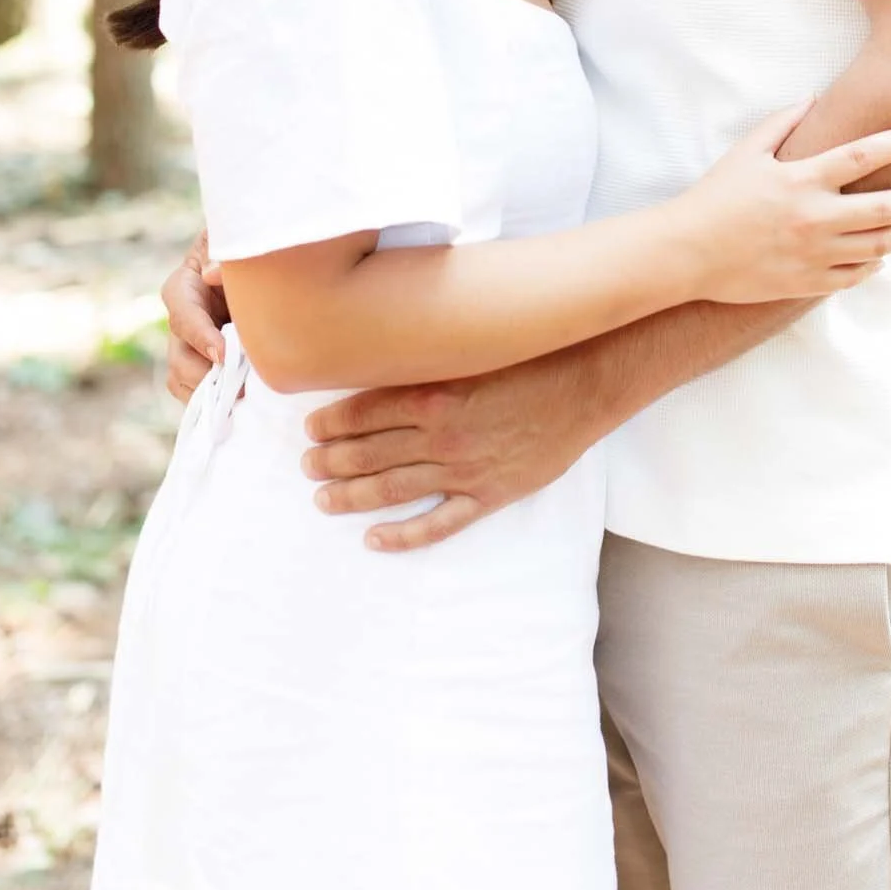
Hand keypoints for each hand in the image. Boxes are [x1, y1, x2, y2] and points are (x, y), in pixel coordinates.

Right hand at [161, 229, 227, 402]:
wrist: (256, 264)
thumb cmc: (242, 247)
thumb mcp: (231, 241)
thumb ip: (221, 251)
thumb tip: (212, 272)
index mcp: (182, 288)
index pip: (182, 314)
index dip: (200, 336)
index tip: (223, 354)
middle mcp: (182, 322)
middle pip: (179, 358)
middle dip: (206, 376)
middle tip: (240, 388)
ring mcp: (191, 348)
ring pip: (184, 381)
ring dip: (210, 395)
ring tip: (242, 401)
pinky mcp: (206, 365)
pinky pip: (199, 394)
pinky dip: (216, 405)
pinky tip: (242, 410)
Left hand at [301, 351, 597, 552]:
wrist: (584, 386)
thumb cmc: (530, 358)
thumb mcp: (471, 350)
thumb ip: (428, 364)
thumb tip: (384, 364)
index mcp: (432, 395)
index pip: (363, 412)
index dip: (330, 423)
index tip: (310, 429)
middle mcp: (440, 436)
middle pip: (368, 454)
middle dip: (330, 461)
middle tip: (306, 466)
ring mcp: (463, 470)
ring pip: (391, 489)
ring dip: (350, 496)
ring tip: (322, 499)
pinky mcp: (487, 495)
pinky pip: (437, 524)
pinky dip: (402, 536)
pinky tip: (373, 539)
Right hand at [676, 111, 890, 303]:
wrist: (686, 252)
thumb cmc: (714, 196)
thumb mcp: (746, 151)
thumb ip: (783, 122)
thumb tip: (813, 98)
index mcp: (803, 180)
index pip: (865, 155)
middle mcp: (816, 218)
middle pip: (887, 207)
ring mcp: (814, 254)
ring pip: (879, 245)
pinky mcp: (807, 282)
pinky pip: (854, 276)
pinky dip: (874, 264)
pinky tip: (883, 254)